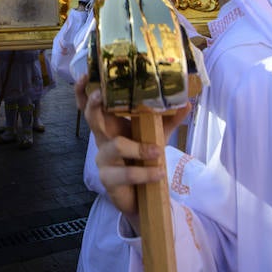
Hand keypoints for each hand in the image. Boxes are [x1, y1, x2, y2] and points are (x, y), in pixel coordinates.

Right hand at [75, 77, 187, 228]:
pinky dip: (145, 172)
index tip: (86, 74)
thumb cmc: (144, 159)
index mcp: (111, 125)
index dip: (84, 91)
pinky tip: (159, 173)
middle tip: (101, 95)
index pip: (92, 105)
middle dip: (94, 104)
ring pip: (116, 145)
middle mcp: (102, 138)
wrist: (144, 197)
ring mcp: (103, 158)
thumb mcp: (158, 136)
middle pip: (91, 117)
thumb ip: (169, 119)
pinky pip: (126, 172)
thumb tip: (187, 102)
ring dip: (139, 148)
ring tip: (158, 153)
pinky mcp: (108, 178)